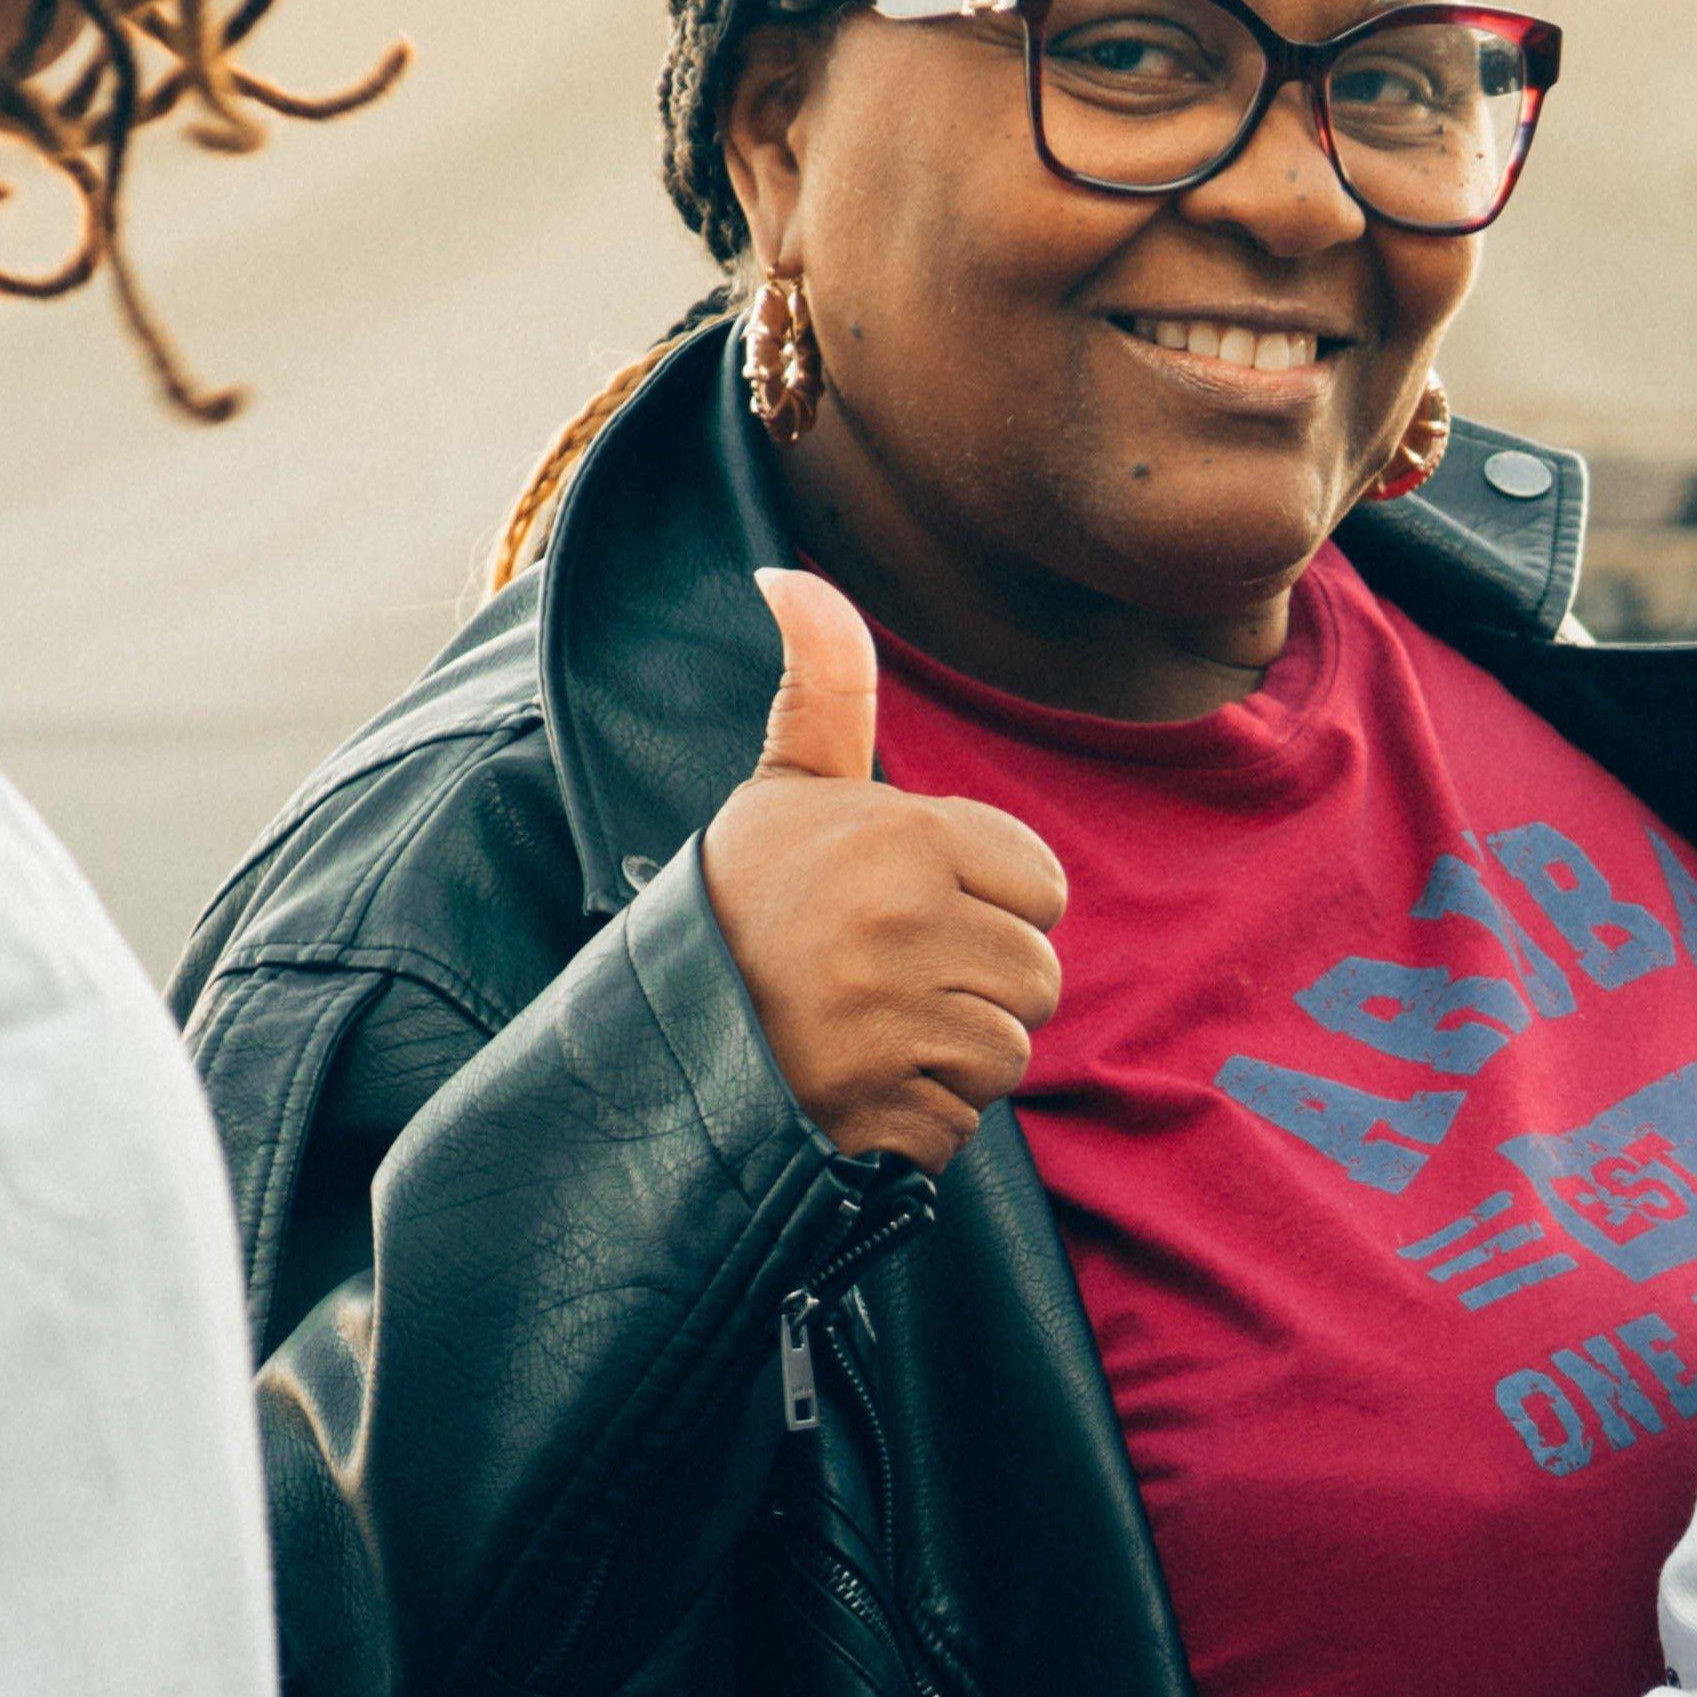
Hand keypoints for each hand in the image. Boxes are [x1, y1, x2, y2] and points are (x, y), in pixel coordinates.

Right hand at [699, 569, 1067, 1169]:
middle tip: (886, 978)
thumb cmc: (739, 905)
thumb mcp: (783, 790)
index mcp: (899, 835)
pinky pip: (964, 1121)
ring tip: (870, 1030)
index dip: (988, 903)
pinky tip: (857, 1085)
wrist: (653, 1037)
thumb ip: (823, 686)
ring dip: (952, 1054)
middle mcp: (903, 923)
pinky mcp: (887, 1112)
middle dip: (977, 985)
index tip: (910, 910)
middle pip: (1038, 975)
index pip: (1043, 884)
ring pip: (1009, 1050)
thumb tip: (788, 575)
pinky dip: (922, 1116)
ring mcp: (895, 1023)